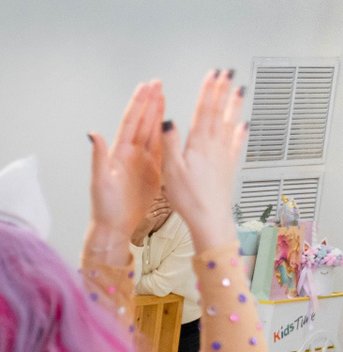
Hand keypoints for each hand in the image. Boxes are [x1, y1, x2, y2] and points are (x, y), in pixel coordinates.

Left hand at [88, 81, 165, 242]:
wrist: (114, 227)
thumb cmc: (103, 207)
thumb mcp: (99, 182)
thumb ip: (98, 157)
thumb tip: (93, 134)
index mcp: (118, 154)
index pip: (130, 123)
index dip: (138, 104)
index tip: (144, 87)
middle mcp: (130, 154)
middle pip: (142, 122)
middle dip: (150, 102)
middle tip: (157, 83)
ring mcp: (143, 162)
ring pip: (153, 132)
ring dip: (158, 113)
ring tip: (163, 94)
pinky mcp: (154, 171)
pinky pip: (162, 148)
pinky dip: (166, 134)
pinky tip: (170, 123)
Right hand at [163, 70, 245, 249]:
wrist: (210, 218)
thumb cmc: (189, 198)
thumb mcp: (170, 171)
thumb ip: (169, 143)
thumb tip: (167, 121)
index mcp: (198, 145)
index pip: (204, 111)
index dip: (208, 91)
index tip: (213, 74)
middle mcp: (214, 146)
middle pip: (219, 113)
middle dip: (223, 91)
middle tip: (229, 73)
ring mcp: (223, 155)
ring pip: (230, 124)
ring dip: (234, 106)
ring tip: (239, 90)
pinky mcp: (228, 167)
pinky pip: (236, 144)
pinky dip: (240, 132)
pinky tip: (244, 125)